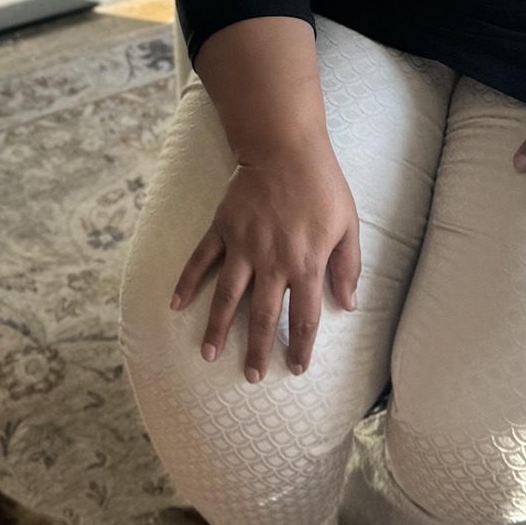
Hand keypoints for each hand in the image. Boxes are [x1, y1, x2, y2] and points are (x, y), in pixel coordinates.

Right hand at [170, 138, 360, 382]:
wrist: (285, 147)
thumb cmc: (321, 185)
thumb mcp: (348, 224)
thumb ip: (348, 266)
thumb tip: (349, 303)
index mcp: (306, 263)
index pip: (304, 316)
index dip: (299, 346)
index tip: (294, 369)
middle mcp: (272, 261)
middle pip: (262, 316)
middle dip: (256, 350)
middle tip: (249, 377)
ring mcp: (244, 246)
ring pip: (228, 296)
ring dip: (216, 328)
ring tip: (208, 355)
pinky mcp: (223, 228)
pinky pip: (201, 259)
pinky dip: (188, 282)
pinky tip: (176, 305)